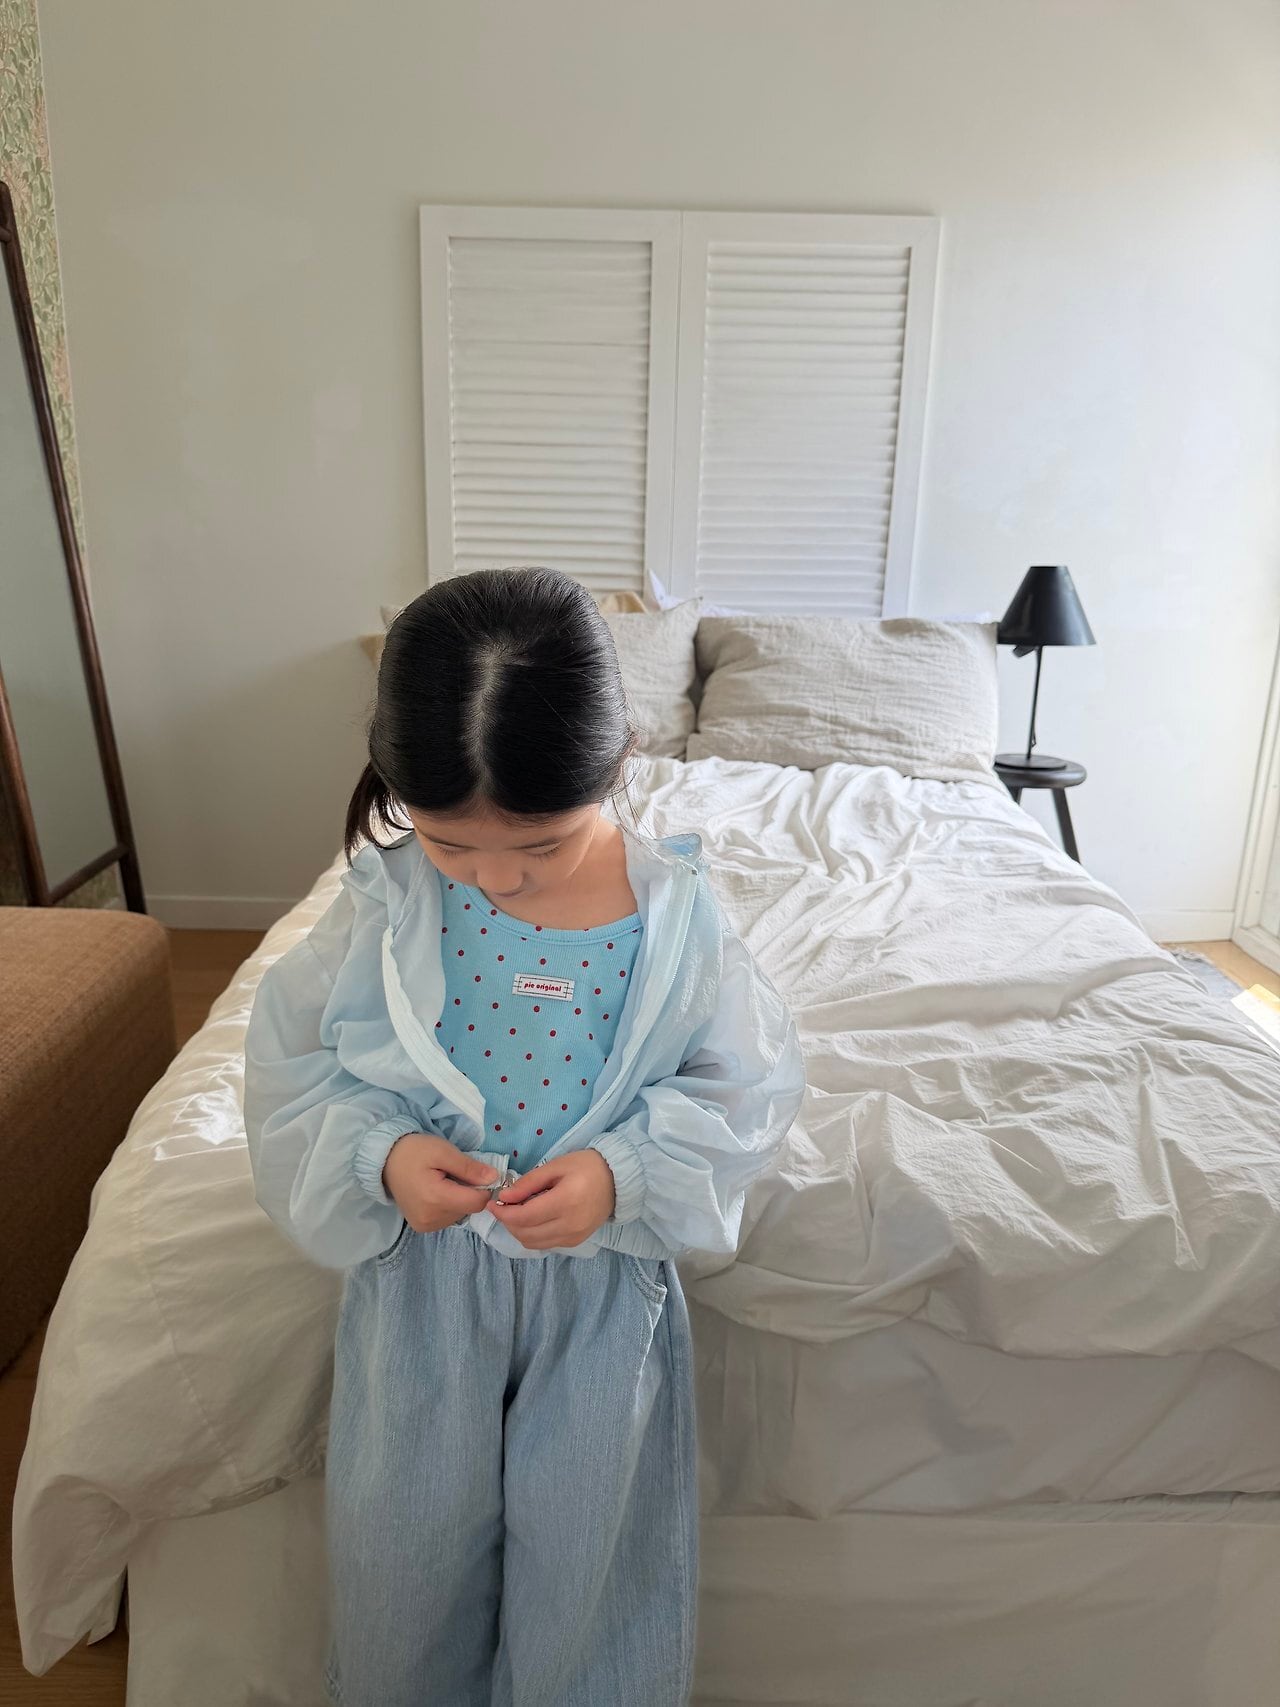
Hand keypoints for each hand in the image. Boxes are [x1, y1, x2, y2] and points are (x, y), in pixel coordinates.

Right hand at [382, 1133, 499, 1232]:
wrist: (384, 1160)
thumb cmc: (414, 1151)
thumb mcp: (443, 1151)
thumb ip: (470, 1168)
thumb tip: (495, 1178)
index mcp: (436, 1199)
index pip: (477, 1202)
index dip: (483, 1187)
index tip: (475, 1172)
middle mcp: (431, 1219)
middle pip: (469, 1209)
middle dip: (469, 1191)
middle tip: (453, 1173)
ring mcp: (425, 1225)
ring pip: (460, 1214)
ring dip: (459, 1199)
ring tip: (443, 1182)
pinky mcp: (422, 1227)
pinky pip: (448, 1218)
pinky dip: (449, 1205)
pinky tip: (436, 1191)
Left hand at [488, 1150, 615, 1249]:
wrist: (617, 1180)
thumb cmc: (586, 1166)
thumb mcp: (555, 1166)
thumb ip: (528, 1183)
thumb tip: (504, 1197)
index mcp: (565, 1202)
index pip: (524, 1216)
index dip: (503, 1212)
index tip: (492, 1203)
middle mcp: (569, 1225)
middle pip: (525, 1233)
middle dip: (507, 1221)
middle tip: (502, 1206)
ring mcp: (573, 1237)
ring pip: (532, 1243)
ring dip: (517, 1230)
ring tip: (515, 1212)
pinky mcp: (575, 1242)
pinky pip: (545, 1244)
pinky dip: (532, 1235)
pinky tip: (532, 1219)